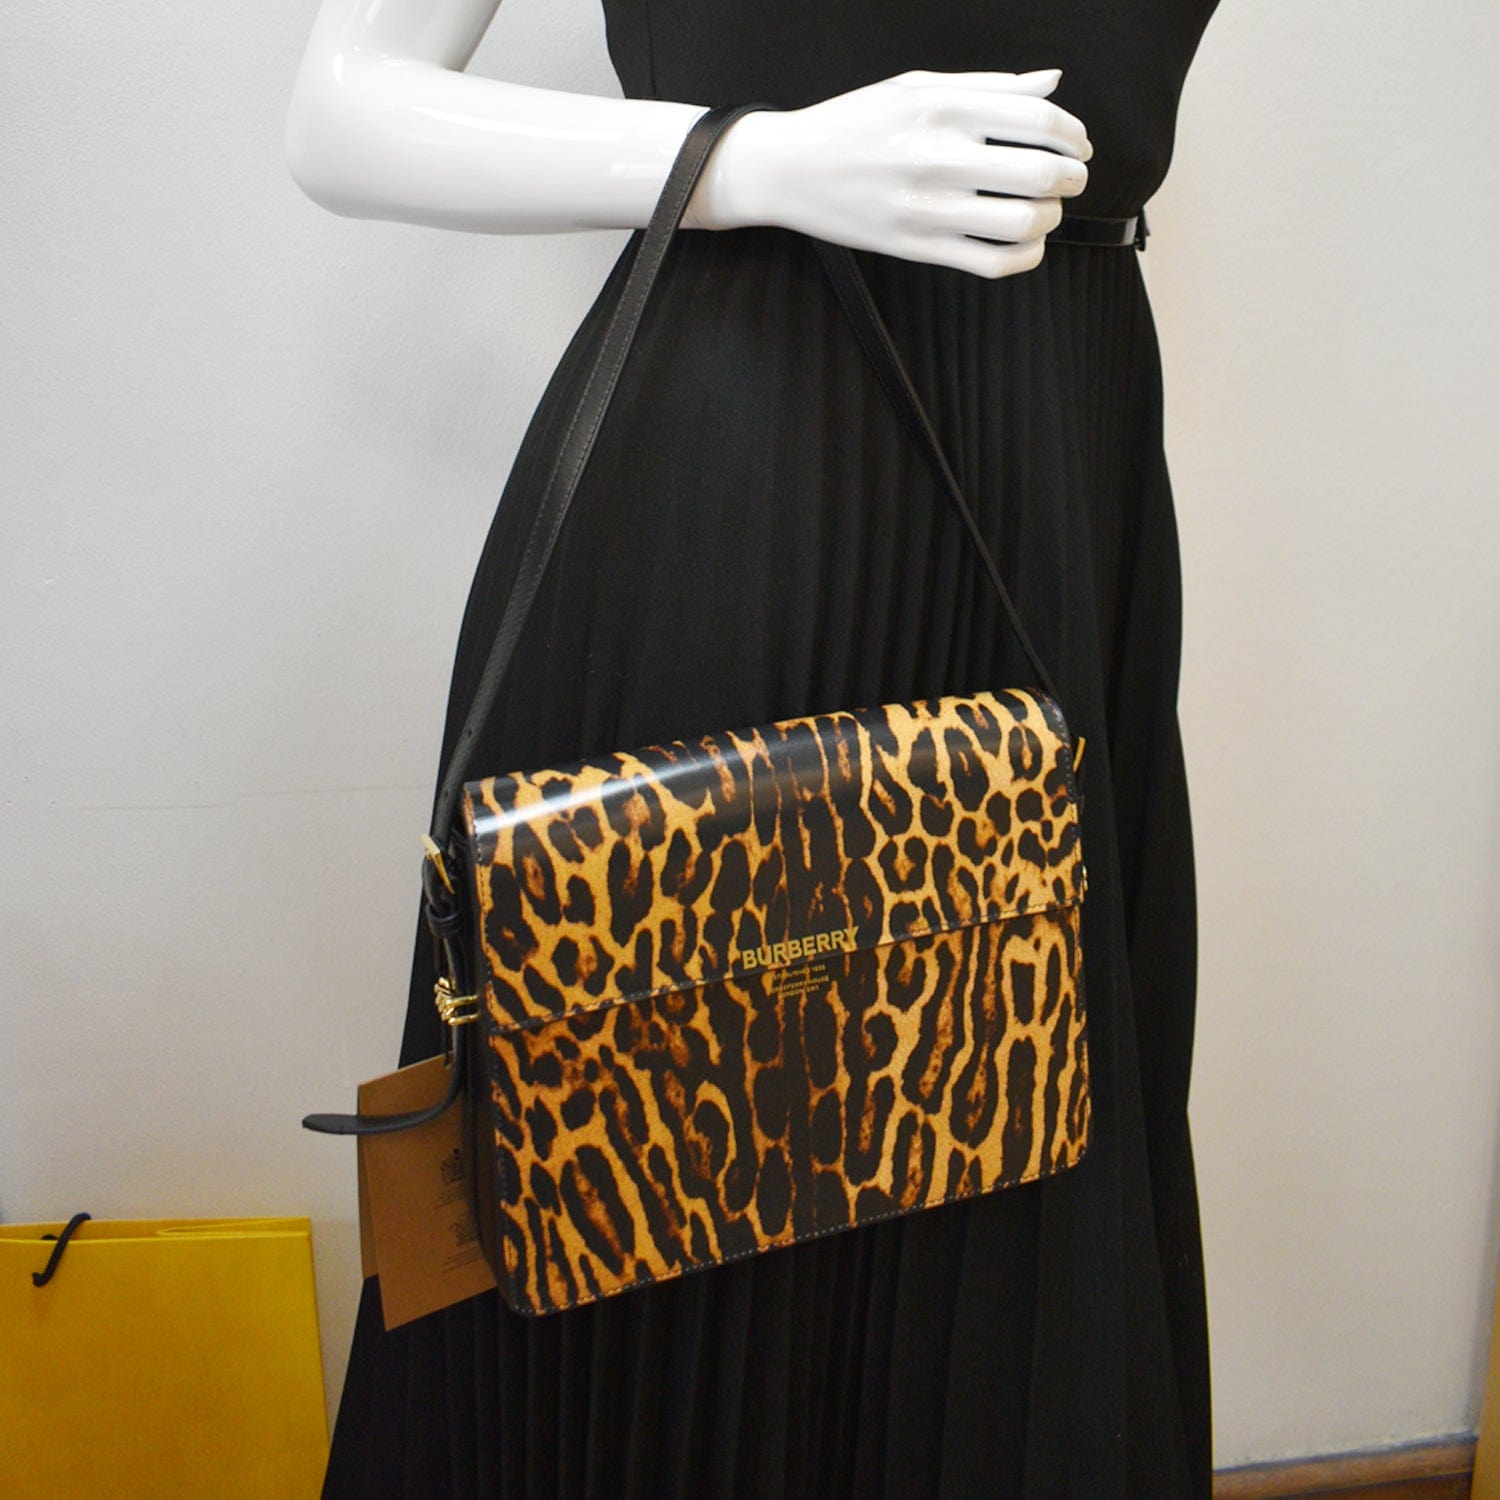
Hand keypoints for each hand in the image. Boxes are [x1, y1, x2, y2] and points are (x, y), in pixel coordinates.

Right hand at [688, 68, 1091, 278]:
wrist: (792, 168)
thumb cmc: (856, 122)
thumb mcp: (918, 86)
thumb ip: (989, 86)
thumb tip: (1052, 82)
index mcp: (945, 107)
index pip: (1041, 120)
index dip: (1074, 135)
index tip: (1077, 146)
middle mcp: (941, 156)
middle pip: (1041, 172)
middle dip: (1072, 177)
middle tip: (1070, 179)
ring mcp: (929, 208)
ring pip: (1025, 222)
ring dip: (1051, 217)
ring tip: (1045, 210)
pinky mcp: (919, 248)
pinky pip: (993, 263)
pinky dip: (1026, 257)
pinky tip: (1026, 245)